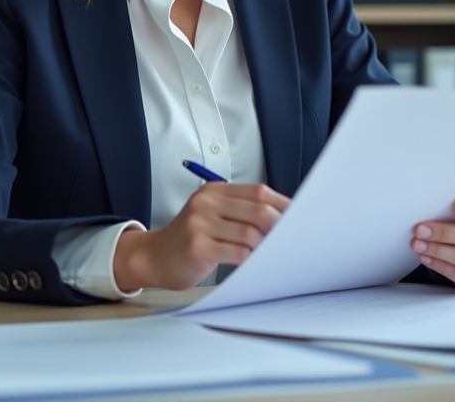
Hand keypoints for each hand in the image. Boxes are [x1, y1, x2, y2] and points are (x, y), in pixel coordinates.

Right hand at [113, 183, 289, 292]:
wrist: (154, 257)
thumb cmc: (191, 239)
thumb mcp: (212, 215)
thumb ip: (240, 212)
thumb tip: (283, 218)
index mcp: (214, 191)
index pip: (258, 191)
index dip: (283, 204)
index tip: (300, 217)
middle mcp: (206, 203)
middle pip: (258, 208)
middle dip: (281, 225)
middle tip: (294, 238)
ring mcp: (200, 224)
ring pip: (250, 232)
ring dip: (267, 246)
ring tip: (275, 254)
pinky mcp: (198, 247)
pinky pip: (237, 253)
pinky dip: (252, 260)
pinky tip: (256, 264)